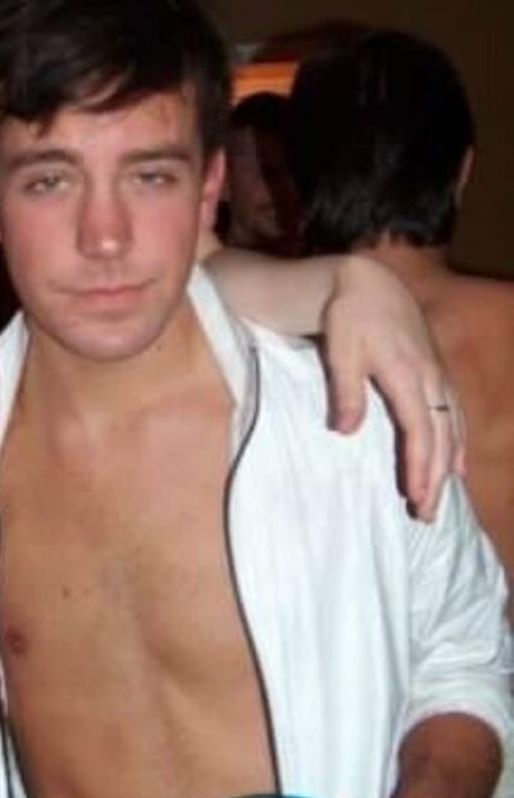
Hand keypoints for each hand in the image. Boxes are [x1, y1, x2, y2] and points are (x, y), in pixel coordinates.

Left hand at [322, 256, 463, 520]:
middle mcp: (430, 379)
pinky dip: (457, 442)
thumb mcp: (340, 348)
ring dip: (447, 465)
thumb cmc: (349, 315)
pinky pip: (455, 415)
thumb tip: (344, 431)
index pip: (419, 430)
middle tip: (425, 515)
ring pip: (453, 428)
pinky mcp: (437, 372)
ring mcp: (438, 375)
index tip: (415, 496)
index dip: (419, 465)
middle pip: (441, 437)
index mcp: (407, 375)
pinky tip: (456, 463)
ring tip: (439, 499)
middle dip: (435, 478)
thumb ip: (345, 390)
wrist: (368, 282)